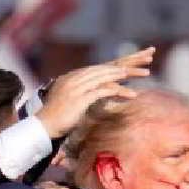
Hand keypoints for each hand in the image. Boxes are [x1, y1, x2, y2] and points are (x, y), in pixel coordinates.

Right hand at [35, 48, 153, 138]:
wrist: (43, 127)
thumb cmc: (57, 119)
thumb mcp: (71, 103)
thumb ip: (82, 97)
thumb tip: (92, 97)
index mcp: (74, 78)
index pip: (98, 68)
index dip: (116, 66)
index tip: (131, 65)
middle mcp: (75, 78)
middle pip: (105, 68)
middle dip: (125, 65)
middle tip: (144, 61)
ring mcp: (77, 87)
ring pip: (105, 76)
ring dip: (125, 75)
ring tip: (142, 75)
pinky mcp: (80, 98)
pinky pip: (103, 91)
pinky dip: (118, 92)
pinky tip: (131, 95)